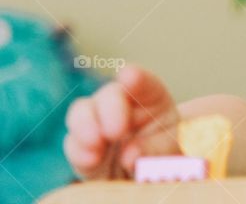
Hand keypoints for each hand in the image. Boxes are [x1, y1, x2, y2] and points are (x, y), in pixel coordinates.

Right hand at [64, 64, 180, 179]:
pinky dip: (79, 150)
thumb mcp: (168, 149)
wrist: (143, 174)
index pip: (142, 81)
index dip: (135, 78)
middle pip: (110, 94)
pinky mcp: (81, 146)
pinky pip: (72, 143)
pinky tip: (91, 160)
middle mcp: (119, 102)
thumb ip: (153, 149)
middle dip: (110, 108)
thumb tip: (129, 156)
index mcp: (149, 96)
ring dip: (86, 126)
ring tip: (97, 144)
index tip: (130, 77)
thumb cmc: (160, 151)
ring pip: (82, 112)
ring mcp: (96, 121)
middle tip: (116, 131)